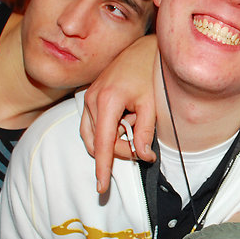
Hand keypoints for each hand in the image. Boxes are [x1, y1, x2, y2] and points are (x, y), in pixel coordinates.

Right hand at [81, 35, 158, 192]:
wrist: (141, 51)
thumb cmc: (148, 73)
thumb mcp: (151, 105)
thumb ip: (146, 132)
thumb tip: (143, 157)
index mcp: (108, 101)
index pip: (103, 144)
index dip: (103, 167)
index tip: (101, 187)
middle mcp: (92, 100)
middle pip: (98, 143)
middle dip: (117, 150)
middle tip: (139, 142)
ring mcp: (88, 98)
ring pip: (92, 136)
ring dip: (112, 141)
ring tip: (133, 126)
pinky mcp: (89, 97)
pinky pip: (92, 126)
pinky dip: (106, 132)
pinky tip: (124, 121)